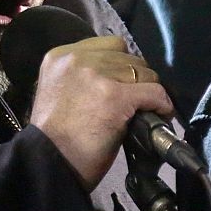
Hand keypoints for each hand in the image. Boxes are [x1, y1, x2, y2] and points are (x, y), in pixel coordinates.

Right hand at [27, 35, 172, 189]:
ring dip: (148, 91)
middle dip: (135, 79)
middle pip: (128, 57)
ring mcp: (97, 76)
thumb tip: (119, 76)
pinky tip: (161, 114)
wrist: (49, 164)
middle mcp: (78, 59)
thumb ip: (83, 76)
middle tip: (134, 100)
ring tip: (144, 110)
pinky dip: (161, 104)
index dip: (121, 65)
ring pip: (144, 73)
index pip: (109, 45)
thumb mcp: (59, 90)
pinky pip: (154, 92)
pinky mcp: (116, 97)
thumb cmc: (54, 137)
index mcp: (61, 55)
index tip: (123, 83)